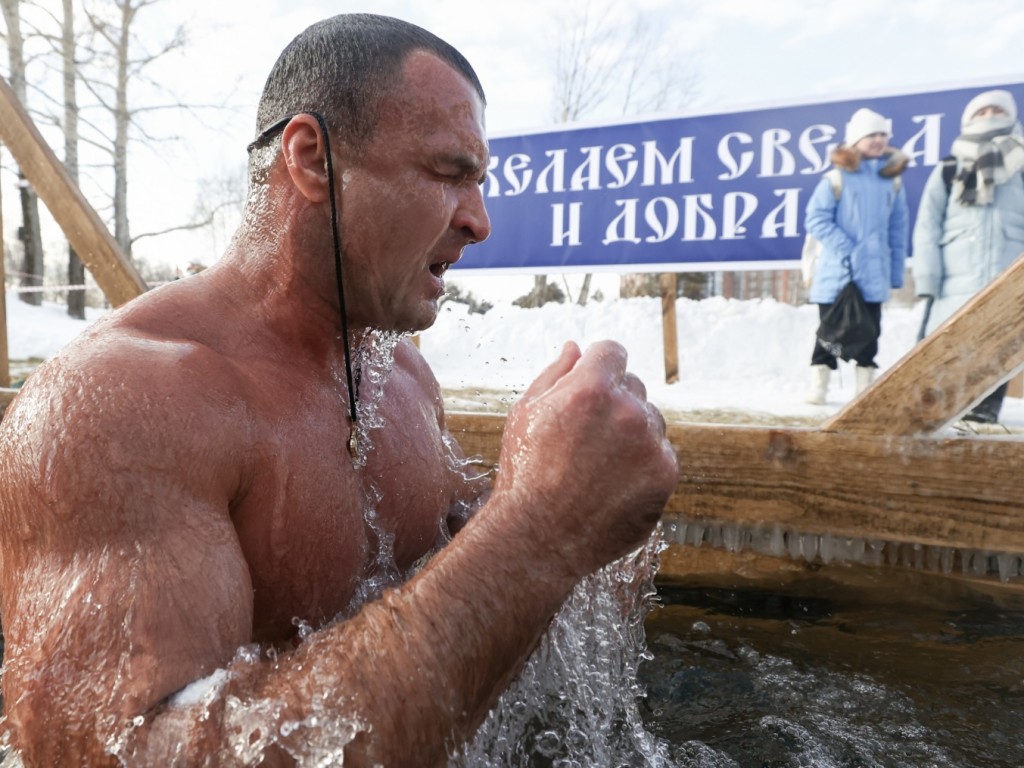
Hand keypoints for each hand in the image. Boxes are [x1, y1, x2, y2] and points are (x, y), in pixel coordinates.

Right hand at [493, 341, 677, 578]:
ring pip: (650, 422)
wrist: (537, 538)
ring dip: (632, 434)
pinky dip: (643, 466)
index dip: (598, 365)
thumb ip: (554, 374)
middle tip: (584, 438)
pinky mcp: (665, 476)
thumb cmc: (524, 473)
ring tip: (596, 466)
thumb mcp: (525, 414)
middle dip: (613, 402)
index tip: (589, 386)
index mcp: (591, 388)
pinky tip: (612, 485)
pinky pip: (661, 455)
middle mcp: (627, 411)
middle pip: (633, 386)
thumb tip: (575, 347)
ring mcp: (650, 445)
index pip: (612, 351)